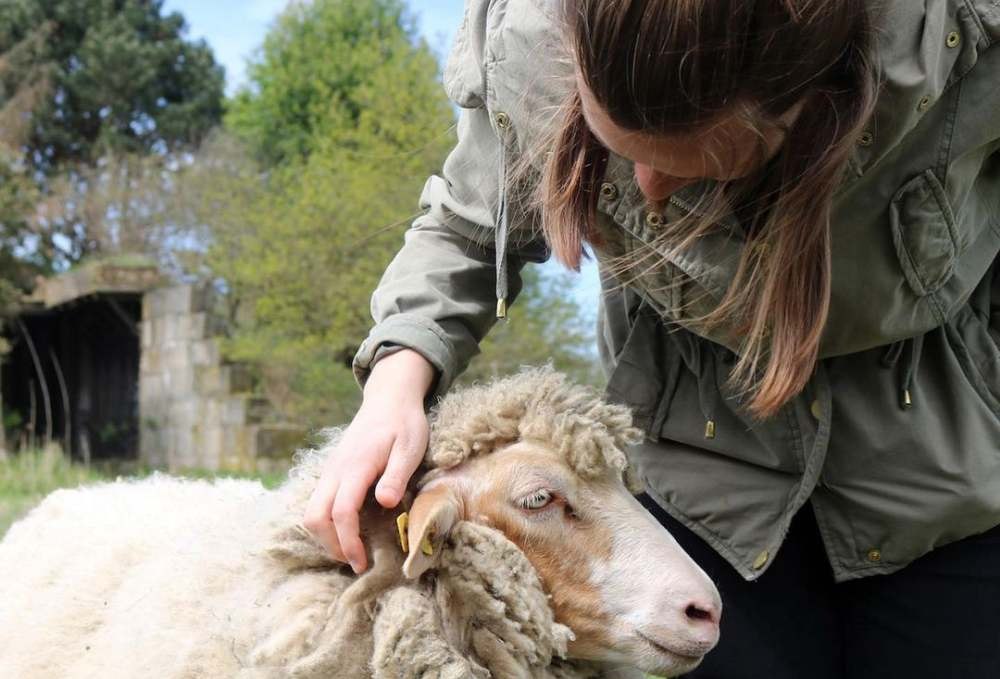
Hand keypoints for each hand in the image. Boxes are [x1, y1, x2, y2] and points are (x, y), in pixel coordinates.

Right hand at [303, 349, 434, 572]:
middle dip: (331, 545)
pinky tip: (348, 529)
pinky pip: (317, 502)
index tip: (361, 563)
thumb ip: (396, 475)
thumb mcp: (410, 447)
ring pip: (311, 511)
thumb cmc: (404, 424)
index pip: (341, 513)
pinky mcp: (331, 472)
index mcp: (355, 467)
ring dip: (325, 535)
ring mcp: (329, 471)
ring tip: (352, 549)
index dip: (348, 542)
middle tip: (356, 561)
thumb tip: (386, 503)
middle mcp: (335, 471)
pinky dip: (326, 522)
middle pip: (314, 517)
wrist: (389, 399)